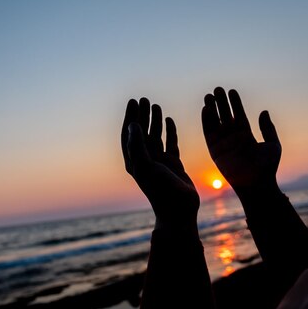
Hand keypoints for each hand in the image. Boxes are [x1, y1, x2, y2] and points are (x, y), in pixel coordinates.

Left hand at [122, 98, 199, 228]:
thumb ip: (138, 145)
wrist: (178, 209)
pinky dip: (169, 131)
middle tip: (144, 99)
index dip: (130, 117)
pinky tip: (169, 120)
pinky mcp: (174, 164)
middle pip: (141, 132)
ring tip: (156, 105)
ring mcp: (159, 161)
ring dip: (154, 121)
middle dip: (141, 115)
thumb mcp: (145, 166)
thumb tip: (133, 124)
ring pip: (155, 136)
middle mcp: (145, 159)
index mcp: (134, 160)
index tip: (133, 101)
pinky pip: (170, 143)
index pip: (129, 134)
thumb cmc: (160, 190)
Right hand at [202, 87, 280, 193]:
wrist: (256, 183)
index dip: (235, 103)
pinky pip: (209, 134)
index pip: (239, 115)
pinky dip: (206, 122)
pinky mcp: (215, 151)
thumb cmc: (268, 167)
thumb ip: (268, 128)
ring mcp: (223, 144)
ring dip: (212, 109)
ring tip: (209, 96)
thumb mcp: (273, 145)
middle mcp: (233, 139)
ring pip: (215, 123)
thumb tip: (264, 111)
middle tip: (217, 89)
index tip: (231, 91)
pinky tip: (206, 109)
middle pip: (225, 117)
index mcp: (246, 136)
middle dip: (221, 103)